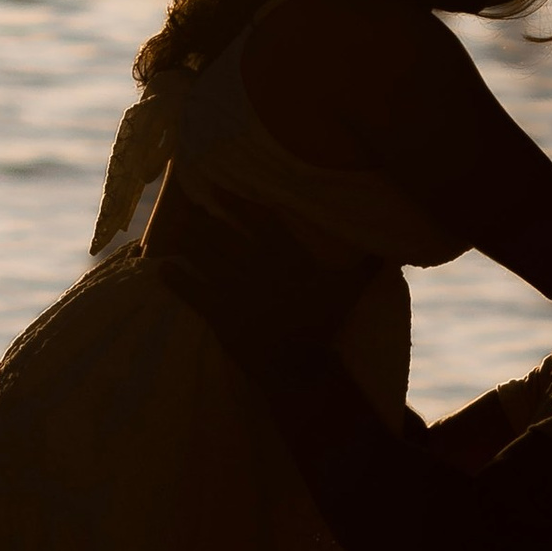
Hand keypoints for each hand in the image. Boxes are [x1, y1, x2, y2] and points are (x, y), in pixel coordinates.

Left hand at [145, 175, 373, 371]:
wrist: (299, 368)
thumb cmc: (322, 326)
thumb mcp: (349, 293)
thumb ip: (368, 267)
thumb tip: (393, 251)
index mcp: (284, 254)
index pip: (257, 217)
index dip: (236, 198)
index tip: (218, 182)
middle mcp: (256, 265)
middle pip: (222, 230)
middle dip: (202, 214)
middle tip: (184, 200)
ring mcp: (234, 288)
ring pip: (202, 254)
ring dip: (183, 239)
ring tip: (168, 228)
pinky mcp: (217, 312)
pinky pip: (188, 289)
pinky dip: (173, 277)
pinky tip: (158, 267)